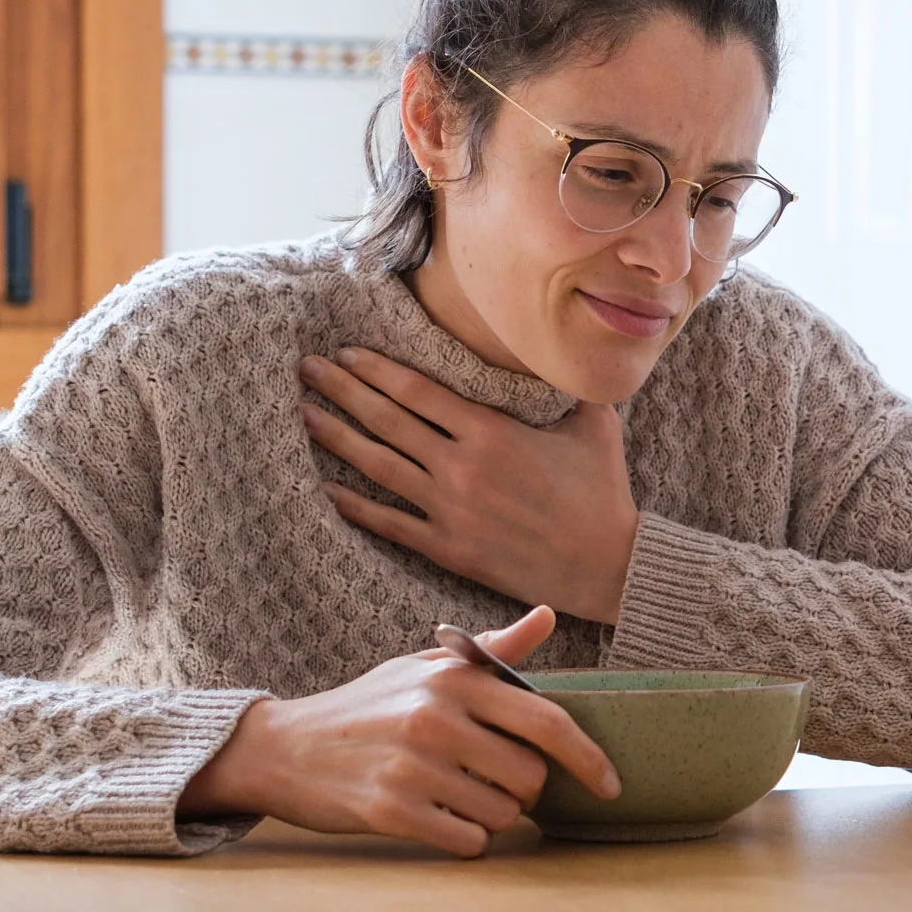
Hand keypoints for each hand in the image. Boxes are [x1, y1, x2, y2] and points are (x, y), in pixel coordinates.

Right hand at [178, 607, 620, 857]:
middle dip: (523, 791)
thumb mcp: (424, 666)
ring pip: (502, 815)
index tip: (611, 785)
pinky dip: (464, 839)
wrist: (283, 747)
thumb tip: (549, 615)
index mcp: (455, 679)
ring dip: (491, 817)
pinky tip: (436, 820)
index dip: (590, 758)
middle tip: (490, 782)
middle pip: (531, 778)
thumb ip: (492, 651)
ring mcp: (413, 766)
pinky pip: (467, 842)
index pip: (548, 721)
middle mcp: (437, 718)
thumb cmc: (366, 706)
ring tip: (452, 795)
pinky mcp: (390, 810)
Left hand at [300, 346, 640, 622]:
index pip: (417, 391)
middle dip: (342, 390)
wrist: (606, 566)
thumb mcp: (595, 424)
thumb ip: (570, 385)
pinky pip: (390, 523)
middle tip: (308, 368)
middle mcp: (462, 467)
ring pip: (379, 467)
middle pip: (386, 421)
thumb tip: (569, 346)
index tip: (348, 352)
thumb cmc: (603, 492)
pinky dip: (355, 506)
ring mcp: (450, 510)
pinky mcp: (449, 548)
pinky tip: (326, 488)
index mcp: (491, 432)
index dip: (377, 369)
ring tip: (305, 414)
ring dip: (337, 438)